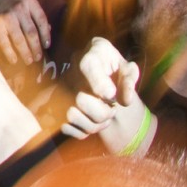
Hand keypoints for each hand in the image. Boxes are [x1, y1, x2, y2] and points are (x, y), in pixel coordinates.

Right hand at [0, 0, 51, 65]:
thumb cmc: (10, 6)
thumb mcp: (25, 5)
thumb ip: (36, 16)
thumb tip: (48, 30)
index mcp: (29, 1)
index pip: (42, 20)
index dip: (46, 35)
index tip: (46, 46)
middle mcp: (19, 7)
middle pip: (31, 32)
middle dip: (36, 47)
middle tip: (38, 57)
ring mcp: (7, 16)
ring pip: (20, 40)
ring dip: (25, 52)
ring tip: (28, 61)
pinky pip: (5, 43)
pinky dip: (10, 53)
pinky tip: (14, 60)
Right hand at [64, 37, 150, 153]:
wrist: (99, 72)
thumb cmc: (115, 70)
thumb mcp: (126, 68)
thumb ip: (129, 80)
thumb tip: (126, 100)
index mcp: (91, 56)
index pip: (87, 66)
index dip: (99, 83)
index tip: (112, 96)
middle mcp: (71, 71)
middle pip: (80, 99)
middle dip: (103, 112)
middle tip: (112, 109)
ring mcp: (62, 89)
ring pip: (72, 115)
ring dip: (94, 124)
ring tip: (104, 118)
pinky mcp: (57, 105)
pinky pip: (66, 127)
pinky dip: (83, 131)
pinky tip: (92, 123)